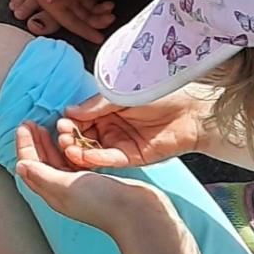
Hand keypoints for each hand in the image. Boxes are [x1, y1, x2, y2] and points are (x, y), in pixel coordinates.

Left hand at [13, 120, 177, 240]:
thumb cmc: (102, 202)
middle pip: (42, 162)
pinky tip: (73, 139)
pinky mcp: (97, 181)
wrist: (138, 213)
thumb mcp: (66, 186)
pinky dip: (70, 148)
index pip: (30, 166)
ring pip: (58, 160)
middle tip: (32, 123)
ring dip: (51, 143)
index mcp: (53, 192)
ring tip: (48, 127)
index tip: (24, 126)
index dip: (25, 145)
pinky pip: (76, 161)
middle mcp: (64, 190)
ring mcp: (81, 186)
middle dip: (35, 142)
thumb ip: (42, 174)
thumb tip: (20, 166)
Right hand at [55, 84, 211, 170]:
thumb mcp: (120, 95)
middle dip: (69, 138)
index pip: (80, 119)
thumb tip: (69, 111)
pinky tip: (84, 155)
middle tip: (62, 137)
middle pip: (83, 137)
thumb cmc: (161, 94)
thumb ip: (96, 105)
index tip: (60, 124)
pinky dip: (95, 158)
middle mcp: (111, 127)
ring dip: (77, 151)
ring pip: (92, 150)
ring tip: (68, 148)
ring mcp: (120, 143)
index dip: (69, 123)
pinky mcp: (132, 157)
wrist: (193, 111)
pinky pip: (109, 159)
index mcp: (107, 110)